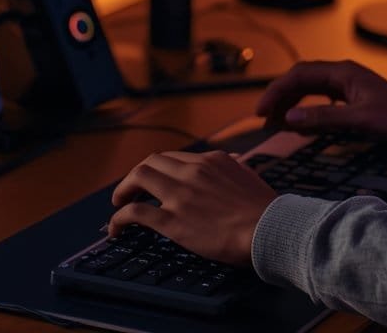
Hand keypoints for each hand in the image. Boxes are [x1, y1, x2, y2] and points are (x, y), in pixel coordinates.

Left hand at [108, 151, 275, 267]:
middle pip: (151, 162)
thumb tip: (233, 161)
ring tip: (119, 203)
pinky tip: (117, 228)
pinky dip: (119, 218)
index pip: (174, 157)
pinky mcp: (172, 221)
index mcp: (211, 160)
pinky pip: (136, 213)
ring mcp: (180, 195)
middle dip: (137, 175)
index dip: (158, 169)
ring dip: (123, 190)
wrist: (269, 229)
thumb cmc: (264, 209)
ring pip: (138, 178)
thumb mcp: (249, 176)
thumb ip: (235, 167)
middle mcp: (192, 172)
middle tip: (132, 190)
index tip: (154, 181)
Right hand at [255, 59, 386, 141]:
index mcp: (343, 73)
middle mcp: (342, 75)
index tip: (261, 112)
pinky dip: (306, 111)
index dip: (276, 92)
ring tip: (275, 123)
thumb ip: (324, 118)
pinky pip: (321, 100)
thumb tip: (289, 117)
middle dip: (280, 98)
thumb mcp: (360, 120)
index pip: (298, 75)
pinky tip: (300, 124)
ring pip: (309, 90)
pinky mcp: (352, 98)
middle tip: (263, 120)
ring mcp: (347, 85)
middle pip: (301, 80)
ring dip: (291, 104)